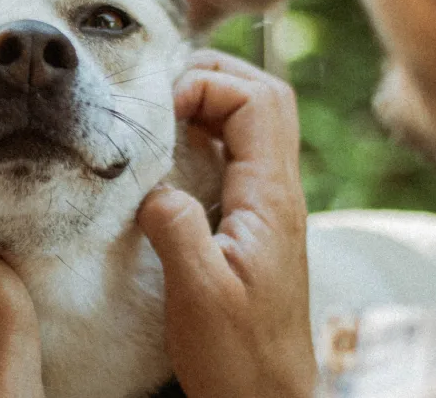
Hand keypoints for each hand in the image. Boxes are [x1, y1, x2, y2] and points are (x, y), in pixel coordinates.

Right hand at [136, 50, 315, 396]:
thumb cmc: (237, 358)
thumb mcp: (198, 294)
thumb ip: (177, 230)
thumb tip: (155, 186)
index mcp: (272, 201)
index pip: (258, 101)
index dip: (208, 86)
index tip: (160, 111)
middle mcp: (280, 195)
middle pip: (265, 98)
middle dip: (214, 78)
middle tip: (160, 95)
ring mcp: (272, 209)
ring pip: (256, 125)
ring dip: (212, 105)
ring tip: (162, 117)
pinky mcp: (256, 226)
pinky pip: (240, 158)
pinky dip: (208, 138)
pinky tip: (171, 159)